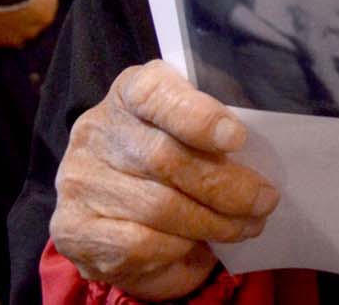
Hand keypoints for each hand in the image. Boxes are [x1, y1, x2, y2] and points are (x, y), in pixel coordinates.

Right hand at [50, 60, 279, 299]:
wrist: (120, 212)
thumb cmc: (174, 157)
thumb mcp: (195, 130)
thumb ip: (217, 131)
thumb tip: (262, 155)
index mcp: (130, 92)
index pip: (155, 93)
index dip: (198, 115)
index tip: (237, 138)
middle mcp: (96, 130)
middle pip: (167, 158)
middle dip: (226, 185)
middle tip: (264, 200)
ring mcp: (80, 180)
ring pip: (159, 207)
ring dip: (214, 222)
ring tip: (246, 225)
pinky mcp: (74, 228)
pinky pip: (138, 243)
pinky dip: (178, 246)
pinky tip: (199, 244)